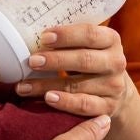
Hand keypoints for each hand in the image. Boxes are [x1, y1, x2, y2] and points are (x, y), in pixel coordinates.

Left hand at [15, 23, 132, 119]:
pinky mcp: (108, 107)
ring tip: (23, 86)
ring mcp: (113, 86)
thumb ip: (69, 38)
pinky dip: (65, 103)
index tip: (44, 37)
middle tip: (31, 61)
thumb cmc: (91, 60)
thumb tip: (31, 31)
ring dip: (47, 86)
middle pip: (84, 60)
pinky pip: (84, 105)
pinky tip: (48, 99)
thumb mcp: (87, 45)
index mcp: (111, 40)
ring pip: (78, 85)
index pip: (90, 34)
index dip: (66, 35)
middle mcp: (116, 62)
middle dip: (55, 60)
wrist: (115, 91)